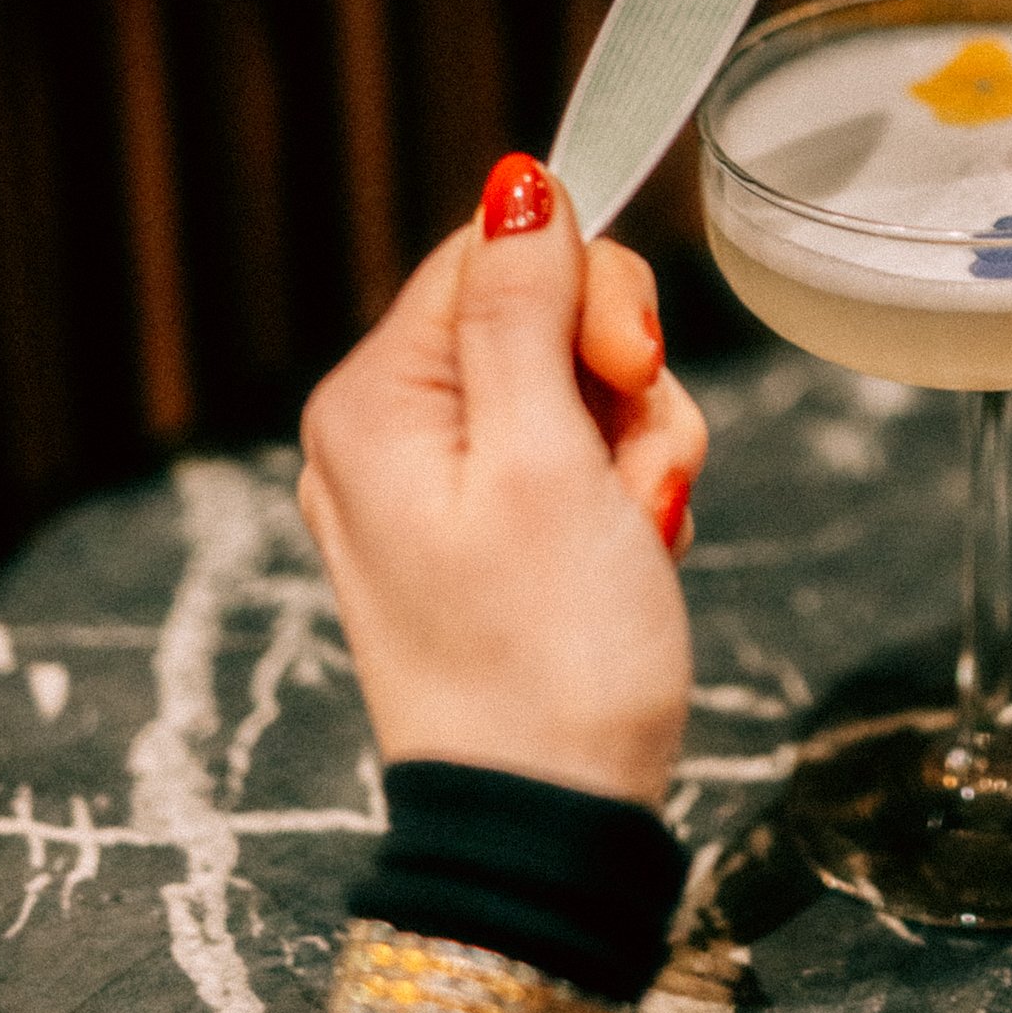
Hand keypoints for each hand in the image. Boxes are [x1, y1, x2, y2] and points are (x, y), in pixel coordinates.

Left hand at [298, 161, 707, 805]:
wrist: (551, 832)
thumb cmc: (548, 655)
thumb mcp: (545, 460)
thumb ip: (524, 309)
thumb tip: (518, 181)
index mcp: (374, 399)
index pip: (496, 249)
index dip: (589, 291)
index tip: (633, 369)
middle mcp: (385, 431)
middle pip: (540, 311)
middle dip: (623, 378)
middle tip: (637, 469)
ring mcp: (432, 487)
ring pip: (575, 382)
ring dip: (637, 442)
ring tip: (637, 526)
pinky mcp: (481, 535)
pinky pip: (572, 454)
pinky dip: (621, 488)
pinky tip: (630, 547)